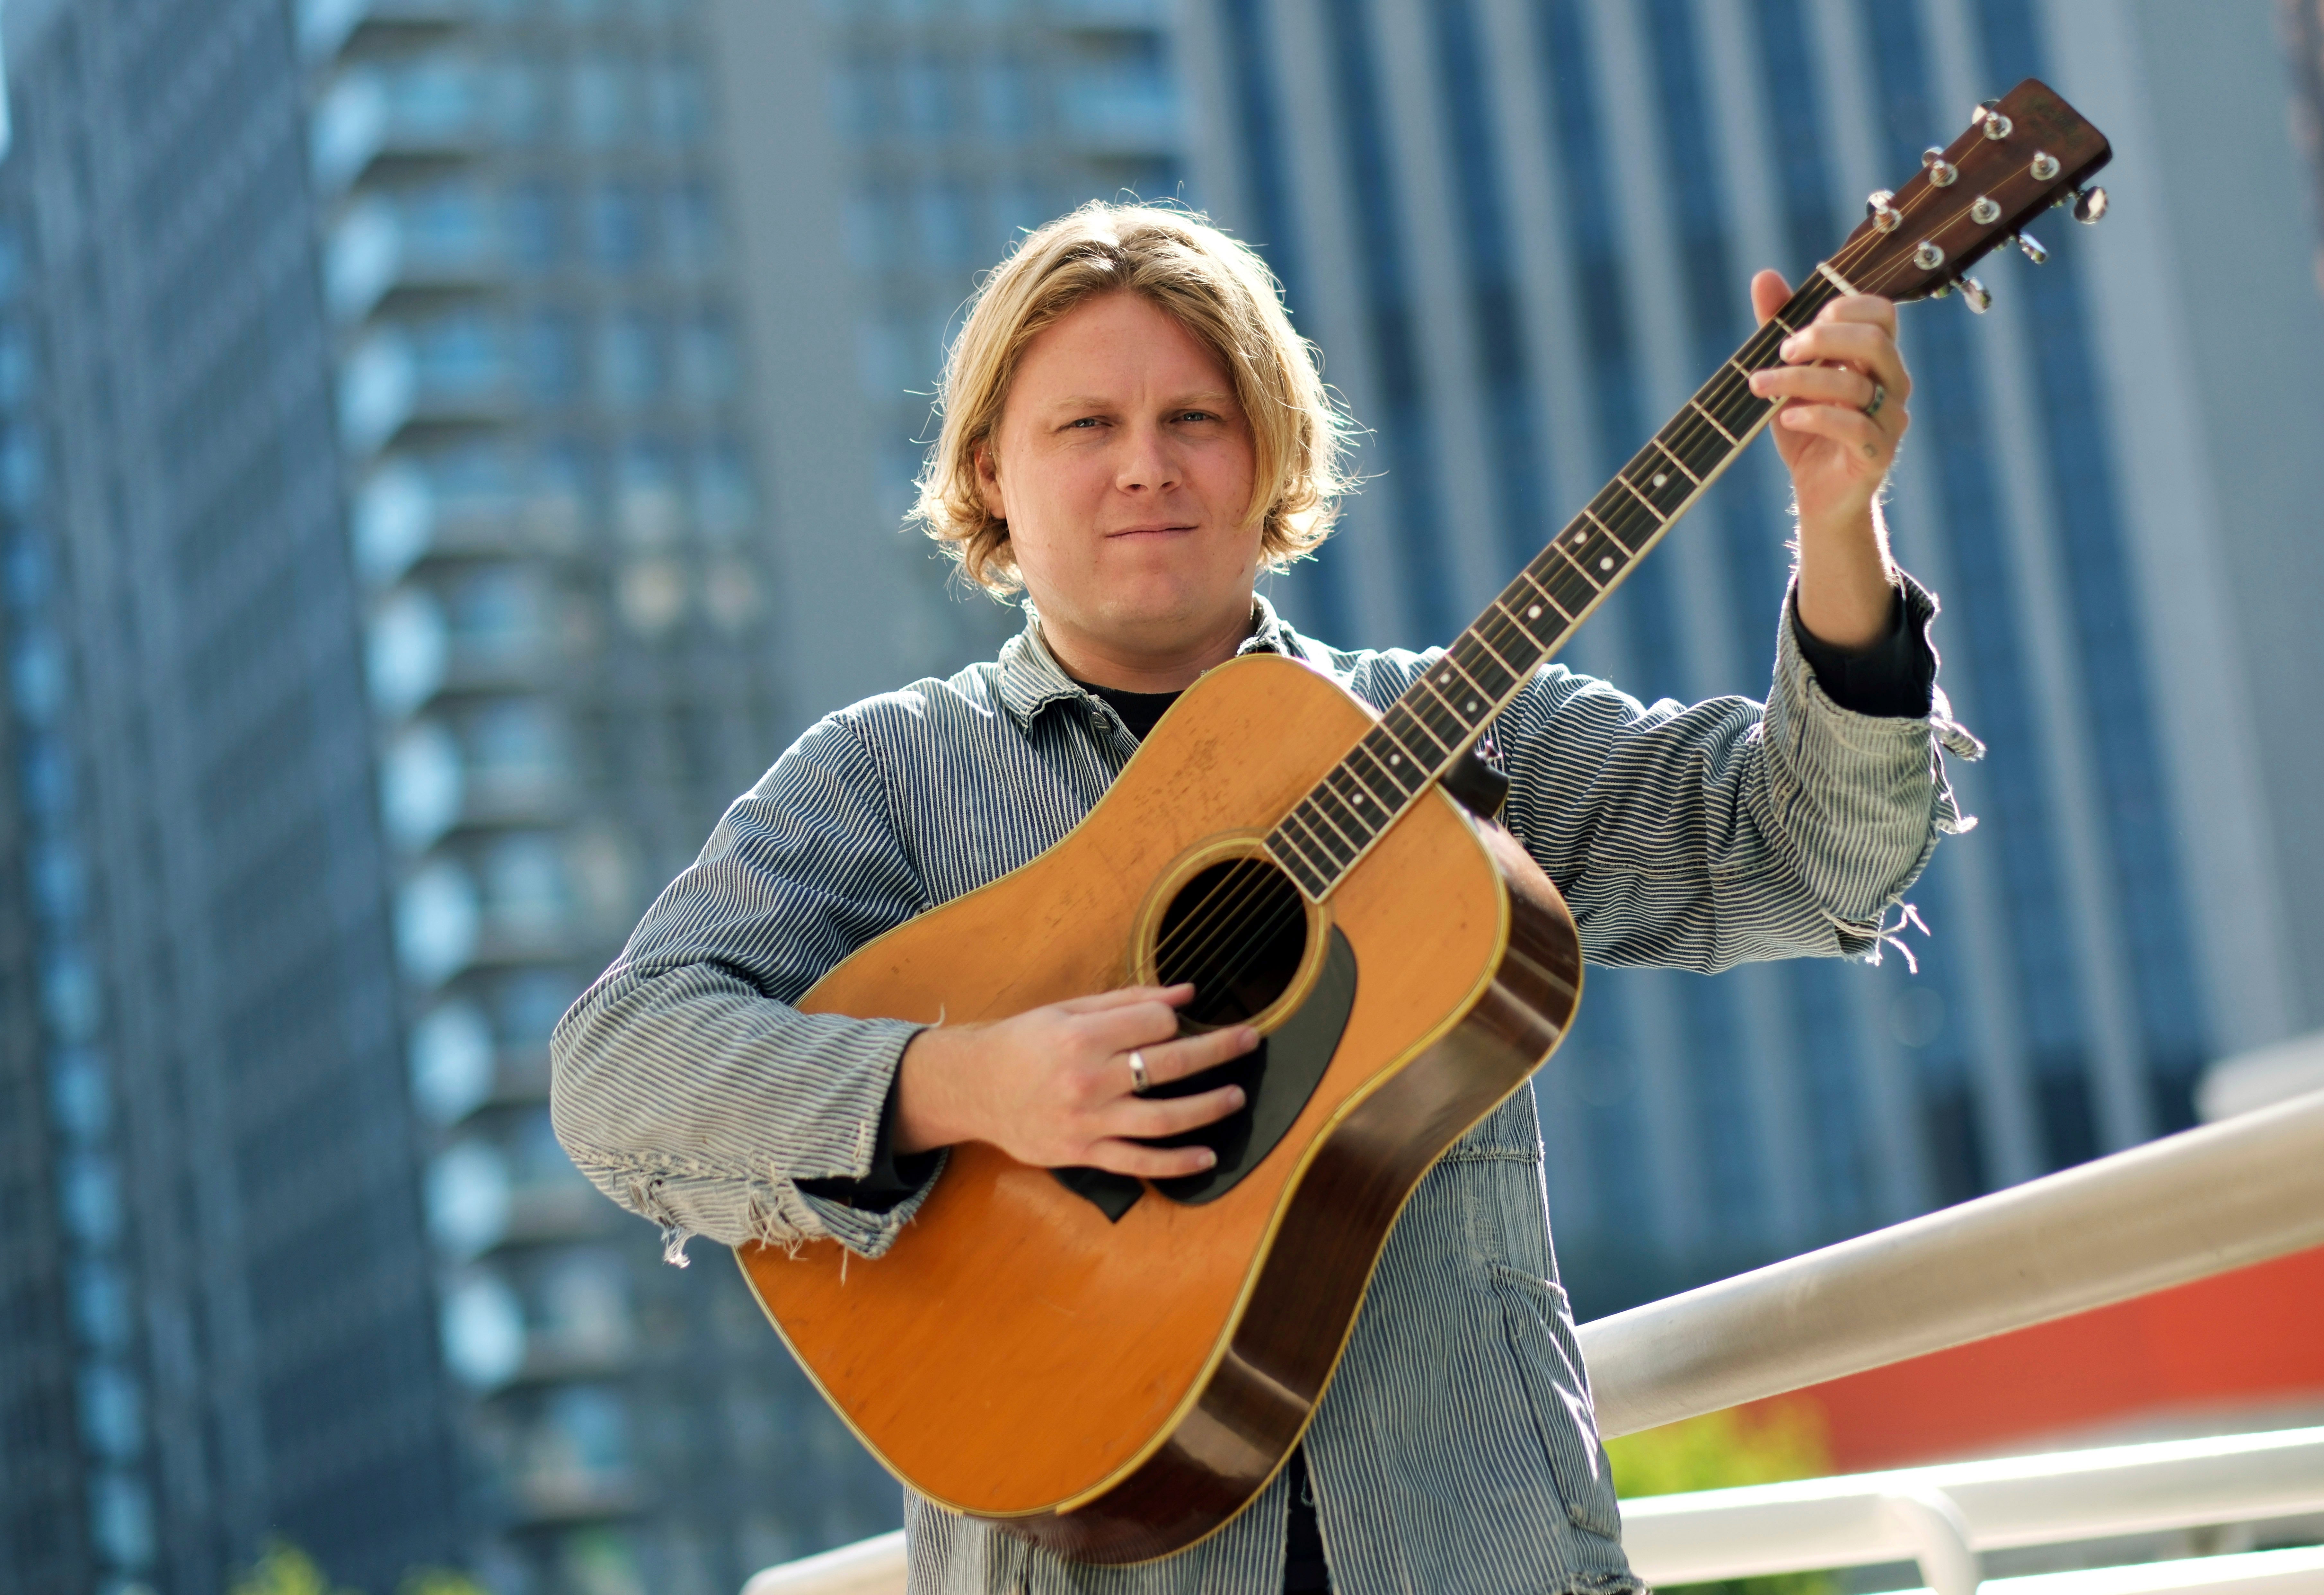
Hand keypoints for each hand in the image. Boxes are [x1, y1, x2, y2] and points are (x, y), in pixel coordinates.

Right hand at [893, 984, 1257, 1179]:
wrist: (973, 1087)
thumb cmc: (1022, 1043)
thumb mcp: (1067, 1010)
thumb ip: (1126, 1002)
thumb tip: (1184, 994)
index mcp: (1083, 1038)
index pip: (1154, 1026)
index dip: (1175, 1019)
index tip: (1182, 1020)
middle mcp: (1088, 1081)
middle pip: (1170, 1066)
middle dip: (1217, 1051)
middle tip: (1249, 1042)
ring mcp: (1088, 1122)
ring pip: (1163, 1120)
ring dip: (1207, 1108)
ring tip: (1235, 1097)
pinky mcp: (1083, 1154)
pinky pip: (1138, 1163)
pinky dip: (1176, 1164)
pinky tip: (1206, 1157)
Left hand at [1745, 269, 1907, 648]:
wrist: (1817, 494)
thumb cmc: (1805, 427)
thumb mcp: (1786, 374)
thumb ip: (1779, 326)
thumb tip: (1764, 275)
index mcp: (1877, 358)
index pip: (1881, 312)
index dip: (1841, 308)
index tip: (1797, 326)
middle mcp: (1893, 384)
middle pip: (1875, 342)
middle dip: (1822, 339)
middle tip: (1781, 351)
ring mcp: (1890, 420)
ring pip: (1855, 386)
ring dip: (1799, 381)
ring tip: (1759, 386)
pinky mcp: (1877, 454)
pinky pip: (1854, 427)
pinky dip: (1816, 417)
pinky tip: (1786, 417)